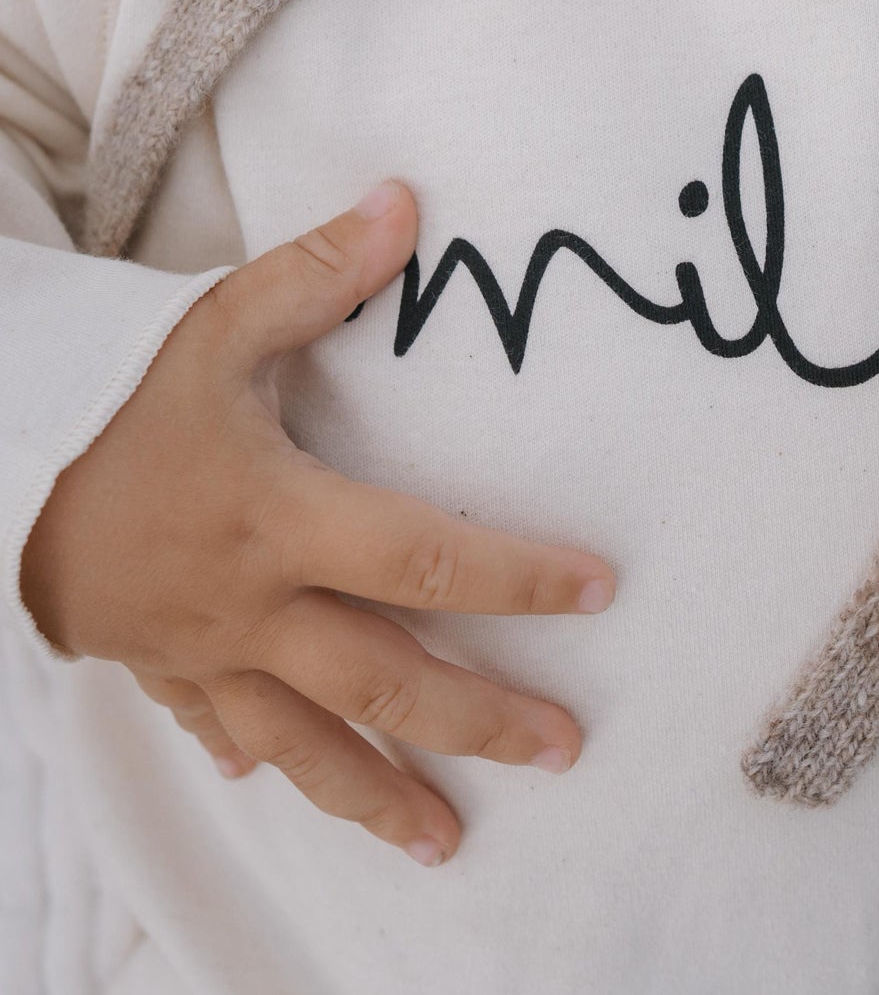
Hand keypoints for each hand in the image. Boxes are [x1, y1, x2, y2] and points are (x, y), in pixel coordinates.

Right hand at [19, 181, 615, 868]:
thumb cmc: (113, 399)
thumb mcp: (214, 326)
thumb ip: (316, 275)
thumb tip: (403, 204)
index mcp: (280, 519)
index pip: (423, 556)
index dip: (518, 576)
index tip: (598, 591)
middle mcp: (253, 605)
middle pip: (383, 682)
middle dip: (478, 720)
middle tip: (564, 747)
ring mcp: (206, 653)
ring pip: (306, 745)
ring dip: (381, 795)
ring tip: (448, 842)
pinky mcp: (162, 669)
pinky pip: (221, 733)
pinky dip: (263, 763)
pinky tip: (291, 788)